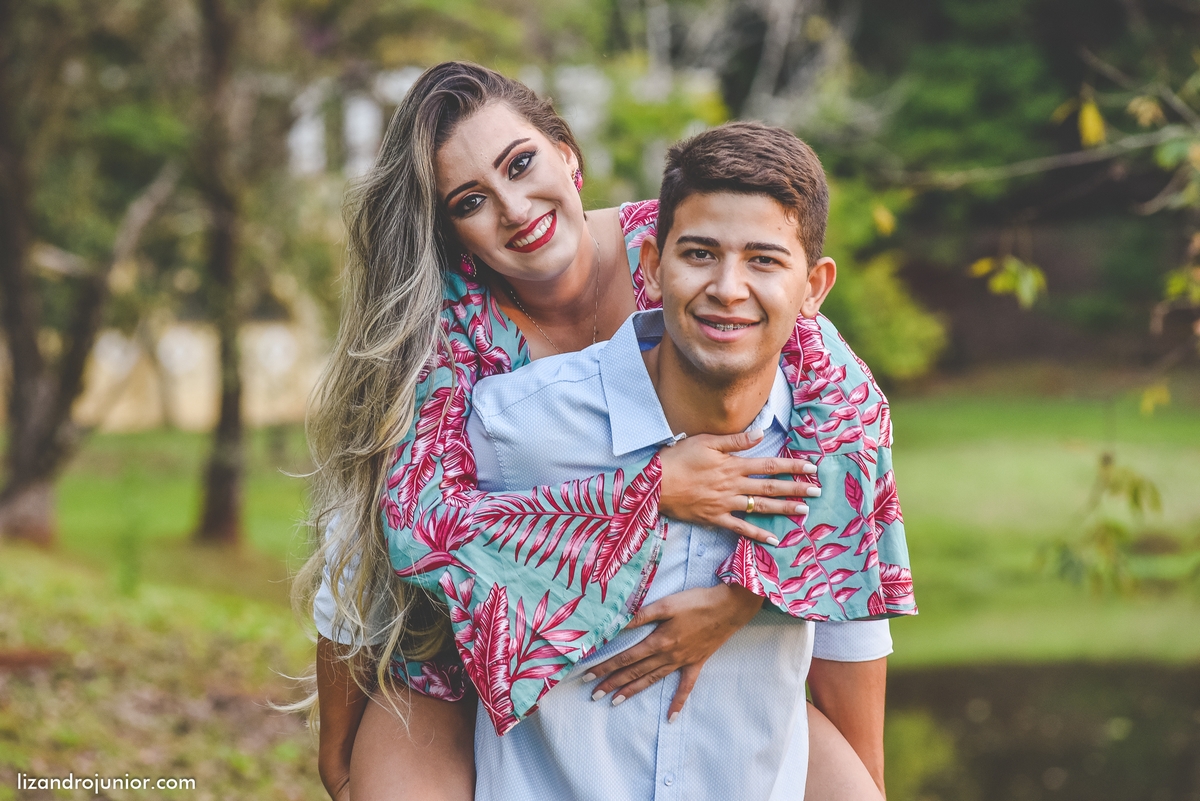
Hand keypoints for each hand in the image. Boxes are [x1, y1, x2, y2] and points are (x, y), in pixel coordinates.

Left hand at [581, 583, 763, 720]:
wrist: (729, 608)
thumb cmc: (696, 602)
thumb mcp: (666, 604)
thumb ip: (641, 615)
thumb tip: (618, 623)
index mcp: (659, 641)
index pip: (626, 657)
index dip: (606, 666)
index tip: (589, 675)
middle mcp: (668, 656)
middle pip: (635, 671)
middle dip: (613, 682)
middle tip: (593, 694)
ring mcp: (682, 662)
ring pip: (652, 679)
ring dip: (633, 691)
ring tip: (615, 701)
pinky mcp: (696, 664)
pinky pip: (686, 687)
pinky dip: (678, 702)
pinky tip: (671, 717)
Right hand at [658, 430, 818, 544]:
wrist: (656, 483)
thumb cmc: (679, 458)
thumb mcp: (707, 442)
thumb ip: (735, 440)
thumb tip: (760, 433)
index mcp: (734, 465)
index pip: (771, 465)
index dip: (793, 466)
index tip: (811, 467)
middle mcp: (734, 486)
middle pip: (771, 488)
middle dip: (796, 488)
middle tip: (817, 491)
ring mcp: (726, 504)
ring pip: (761, 508)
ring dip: (784, 510)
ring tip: (804, 511)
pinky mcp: (715, 518)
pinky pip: (741, 528)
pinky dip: (758, 535)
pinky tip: (774, 540)